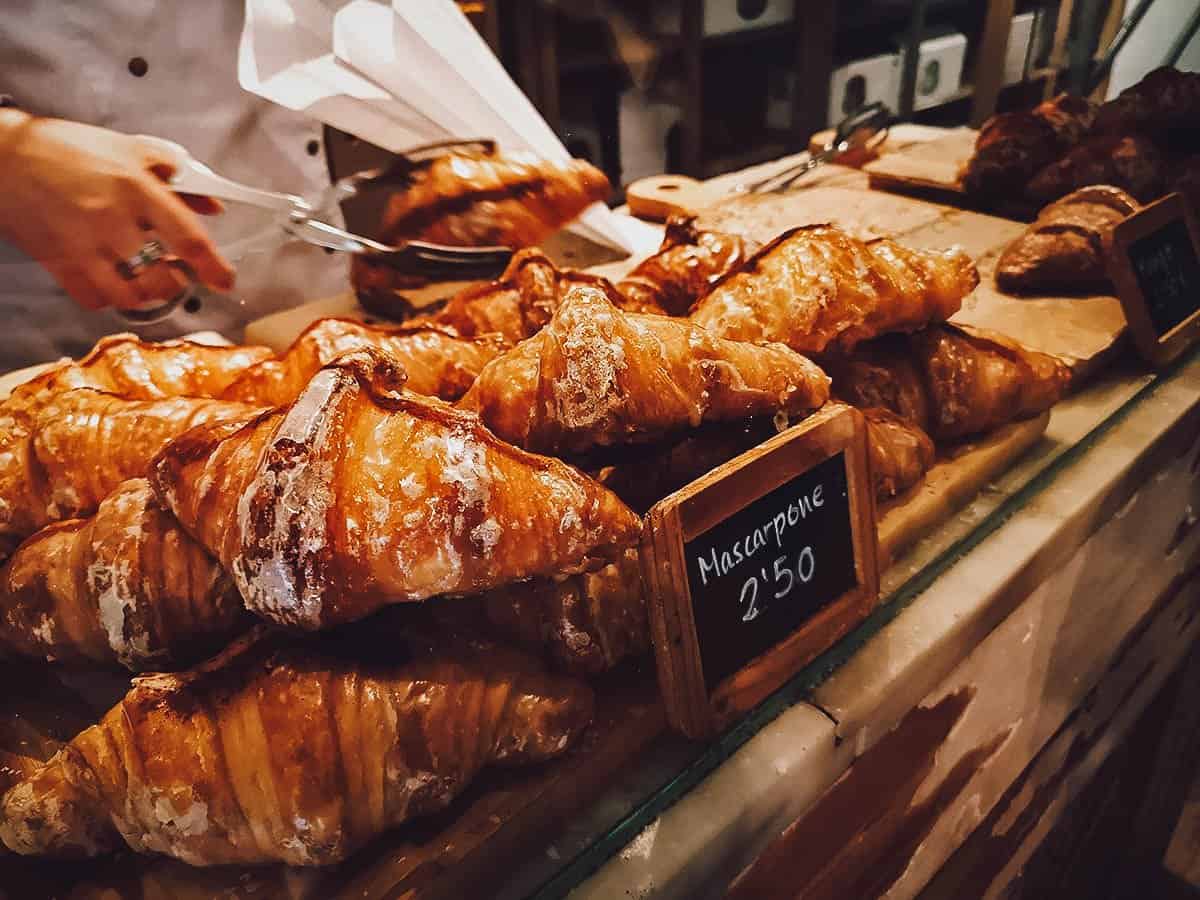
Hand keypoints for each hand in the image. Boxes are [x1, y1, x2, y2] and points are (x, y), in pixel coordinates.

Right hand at [0, 112, 235, 309]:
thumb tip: (212, 205)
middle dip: (177, 283)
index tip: (225, 280)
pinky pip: (92, 298)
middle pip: (160, 278)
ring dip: (147, 295)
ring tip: (149, 280)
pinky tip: (113, 281)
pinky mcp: (58, 261)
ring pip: (129, 296)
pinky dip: (108, 298)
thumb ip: (177, 177)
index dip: (213, 266)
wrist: (5, 157)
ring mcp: (83, 245)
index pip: (187, 238)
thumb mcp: (130, 151)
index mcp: (136, 189)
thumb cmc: (70, 150)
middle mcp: (112, 221)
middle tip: (178, 274)